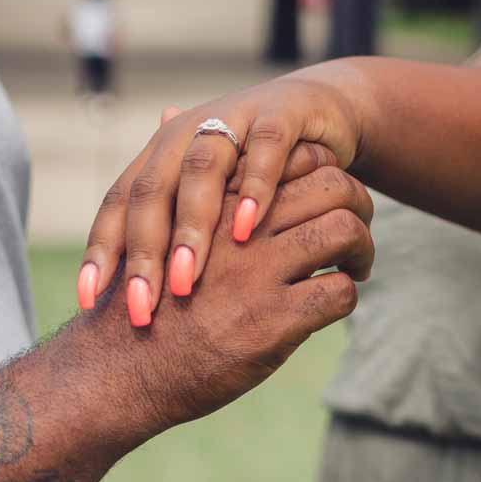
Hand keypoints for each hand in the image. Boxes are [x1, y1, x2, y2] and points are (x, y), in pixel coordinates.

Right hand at [66, 165, 373, 445]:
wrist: (118, 370)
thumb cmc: (139, 295)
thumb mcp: (145, 219)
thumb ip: (175, 170)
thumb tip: (168, 110)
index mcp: (217, 198)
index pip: (296, 156)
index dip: (323, 170)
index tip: (323, 194)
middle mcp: (239, 227)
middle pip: (331, 186)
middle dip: (356, 203)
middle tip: (357, 225)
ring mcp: (259, 274)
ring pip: (343, 231)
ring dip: (362, 247)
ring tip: (356, 263)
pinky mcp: (274, 322)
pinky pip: (338, 291)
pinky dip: (348, 292)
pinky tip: (332, 300)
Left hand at [77, 74, 365, 322]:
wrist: (320, 110)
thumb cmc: (256, 167)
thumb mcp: (211, 197)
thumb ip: (168, 229)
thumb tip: (119, 278)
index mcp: (161, 152)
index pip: (119, 201)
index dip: (100, 249)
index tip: (87, 301)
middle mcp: (187, 131)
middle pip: (151, 190)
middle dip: (142, 252)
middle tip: (140, 307)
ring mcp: (232, 117)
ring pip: (200, 169)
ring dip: (192, 226)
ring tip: (187, 278)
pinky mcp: (280, 114)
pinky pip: (264, 149)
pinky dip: (254, 187)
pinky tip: (247, 228)